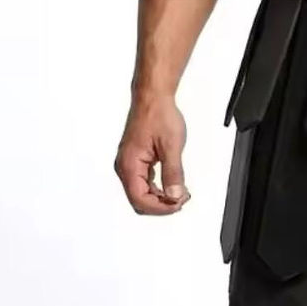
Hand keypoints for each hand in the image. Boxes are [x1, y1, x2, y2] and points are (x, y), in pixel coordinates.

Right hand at [115, 94, 190, 214]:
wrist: (153, 97)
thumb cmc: (157, 114)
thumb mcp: (171, 146)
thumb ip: (173, 173)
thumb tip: (174, 195)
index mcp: (129, 164)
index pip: (140, 199)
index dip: (160, 207)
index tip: (178, 203)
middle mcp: (125, 167)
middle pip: (139, 201)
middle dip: (161, 205)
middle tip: (181, 199)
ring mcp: (130, 165)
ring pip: (142, 194)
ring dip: (162, 199)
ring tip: (181, 193)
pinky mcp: (136, 162)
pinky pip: (145, 184)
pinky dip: (159, 190)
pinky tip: (173, 187)